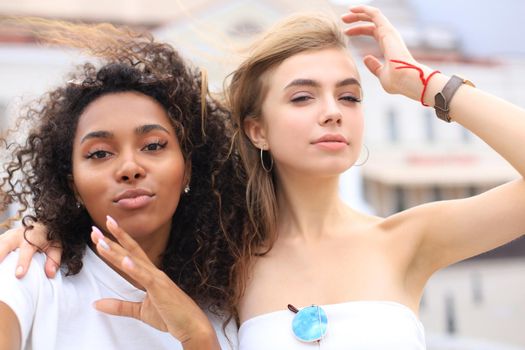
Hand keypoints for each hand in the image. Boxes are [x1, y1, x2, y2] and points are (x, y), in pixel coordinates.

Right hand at [0, 223, 60, 278]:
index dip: (23, 262)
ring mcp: (7, 235)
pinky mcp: (2, 238)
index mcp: (32, 237)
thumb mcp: (56, 246)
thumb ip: (54, 259)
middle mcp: (17, 235)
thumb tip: (50, 274)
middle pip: (5, 244)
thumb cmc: (48, 238)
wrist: (42, 223)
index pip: (27, 250)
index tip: (19, 275)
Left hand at [91, 216, 219, 348]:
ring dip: (117, 251)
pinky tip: (125, 260)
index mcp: (150, 275)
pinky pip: (145, 277)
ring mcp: (157, 278)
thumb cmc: (172, 316)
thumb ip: (119, 306)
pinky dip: (134, 268)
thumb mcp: (140, 311)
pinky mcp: (160, 288)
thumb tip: (96, 303)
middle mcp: (154, 272)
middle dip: (112, 239)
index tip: (100, 234)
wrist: (192, 326)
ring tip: (101, 241)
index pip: (130, 255)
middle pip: (129, 252)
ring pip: (133, 261)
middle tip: (95, 228)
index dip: (115, 243)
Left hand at [342, 5, 430, 100]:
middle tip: (343, 20)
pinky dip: (364, 10)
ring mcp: (389, 32)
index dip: (358, 30)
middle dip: (356, 20)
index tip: (346, 33)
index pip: (372, 31)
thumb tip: (366, 58)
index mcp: (388, 44)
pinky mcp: (387, 30)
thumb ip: (374, 66)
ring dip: (358, 14)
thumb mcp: (381, 74)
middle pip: (371, 22)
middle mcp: (389, 36)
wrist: (406, 80)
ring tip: (344, 16)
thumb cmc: (398, 81)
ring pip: (372, 15)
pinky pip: (375, 14)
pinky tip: (352, 9)